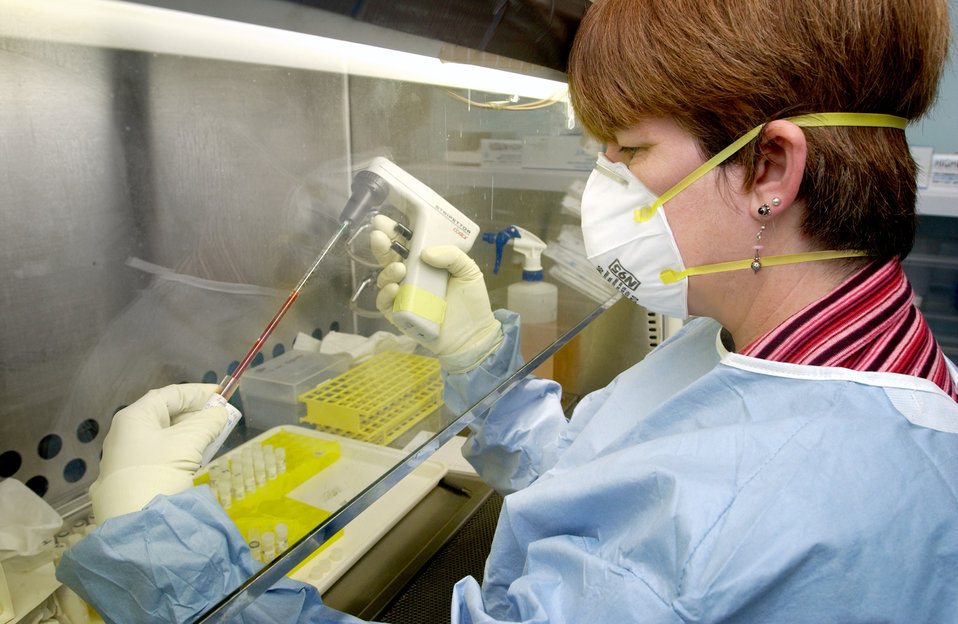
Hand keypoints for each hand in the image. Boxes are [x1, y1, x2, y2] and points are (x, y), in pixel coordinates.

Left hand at [90, 383, 228, 521]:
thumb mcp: (189, 441)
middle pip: (165, 414)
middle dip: (195, 413)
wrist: (134, 522)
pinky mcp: (133, 477)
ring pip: (163, 435)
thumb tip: (219, 414)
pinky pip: (160, 453)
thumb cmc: (158, 471)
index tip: (222, 393)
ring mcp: (127, 456)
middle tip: (220, 416)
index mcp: (134, 417)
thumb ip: (208, 422)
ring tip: (212, 434)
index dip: (198, 392)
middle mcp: (126, 433)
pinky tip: (196, 455)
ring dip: (189, 432)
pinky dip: (180, 449)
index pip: (169, 394)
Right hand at [370, 214, 501, 371]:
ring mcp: (404, 296)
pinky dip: (385, 294)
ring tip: (399, 268)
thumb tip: (425, 251)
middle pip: (390, 258)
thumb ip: (452, 255)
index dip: (394, 232)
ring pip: (384, 278)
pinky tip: (394, 288)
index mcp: (427, 264)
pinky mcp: (400, 315)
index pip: (406, 244)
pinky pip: (384, 303)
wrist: (474, 336)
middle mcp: (413, 277)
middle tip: (379, 235)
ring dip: (387, 270)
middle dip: (382, 245)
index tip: (384, 221)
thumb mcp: (469, 271)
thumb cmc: (472, 303)